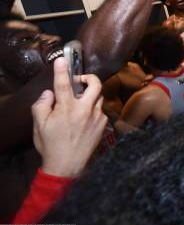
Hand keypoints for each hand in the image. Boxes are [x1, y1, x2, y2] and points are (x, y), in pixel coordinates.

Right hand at [32, 57, 107, 177]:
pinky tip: (84, 117)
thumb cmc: (51, 145)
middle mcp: (85, 110)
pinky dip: (93, 109)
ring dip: (91, 94)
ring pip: (99, 96)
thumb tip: (49, 93)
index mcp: (66, 109)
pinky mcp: (103, 124)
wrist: (67, 166)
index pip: (64, 84)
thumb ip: (42, 105)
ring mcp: (97, 117)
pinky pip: (101, 110)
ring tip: (80, 101)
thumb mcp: (39, 125)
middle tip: (80, 81)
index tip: (61, 59)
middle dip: (89, 77)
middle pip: (95, 84)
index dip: (62, 70)